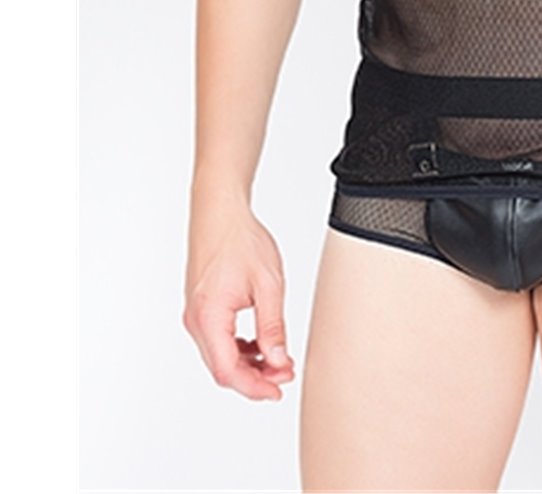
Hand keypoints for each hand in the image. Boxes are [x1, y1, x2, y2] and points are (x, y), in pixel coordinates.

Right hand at [182, 200, 296, 400]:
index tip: (278, 390)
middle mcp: (196, 320)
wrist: (219, 212)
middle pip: (222, 368)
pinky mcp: (200, 308)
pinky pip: (217, 340)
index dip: (254, 387)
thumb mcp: (267, 284)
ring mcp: (195, 315)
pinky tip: (261, 345)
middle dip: (255, 377)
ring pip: (219, 356)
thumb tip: (278, 361)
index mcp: (209, 316)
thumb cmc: (241, 240)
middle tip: (285, 375)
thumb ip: (272, 326)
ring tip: (278, 360)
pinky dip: (239, 349)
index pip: (228, 370)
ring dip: (248, 364)